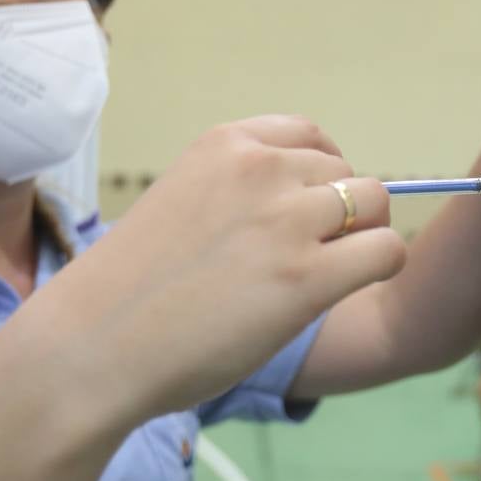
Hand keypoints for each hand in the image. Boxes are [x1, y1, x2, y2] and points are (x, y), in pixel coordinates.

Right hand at [47, 115, 406, 423]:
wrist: (94, 344)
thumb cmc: (132, 288)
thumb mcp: (183, 200)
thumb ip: (240, 192)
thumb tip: (313, 204)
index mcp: (225, 145)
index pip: (308, 136)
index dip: (319, 176)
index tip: (303, 213)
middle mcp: (261, 169)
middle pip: (347, 175)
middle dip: (338, 215)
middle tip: (303, 261)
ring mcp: (287, 220)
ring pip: (375, 204)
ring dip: (360, 240)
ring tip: (318, 279)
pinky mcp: (308, 277)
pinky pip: (386, 250)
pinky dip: (378, 267)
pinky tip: (342, 292)